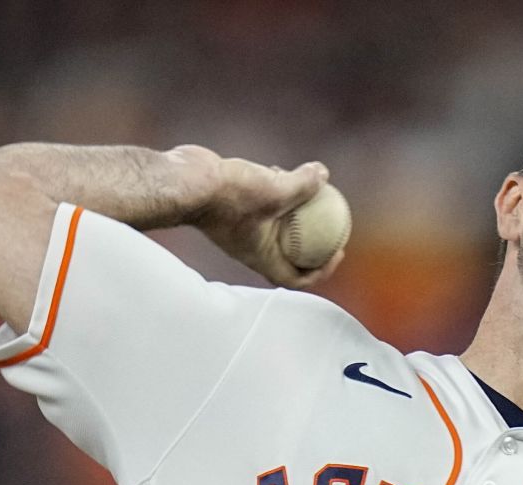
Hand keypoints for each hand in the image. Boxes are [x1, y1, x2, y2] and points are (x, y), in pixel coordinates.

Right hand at [165, 145, 344, 289]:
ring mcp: (241, 227)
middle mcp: (251, 246)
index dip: (321, 270)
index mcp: (262, 256)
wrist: (186, 181)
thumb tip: (324, 174)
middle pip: (289, 252)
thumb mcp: (275, 189)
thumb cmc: (228, 194)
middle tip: (332, 222)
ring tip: (310, 190)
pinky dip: (274, 192)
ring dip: (293, 211)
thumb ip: (303, 184)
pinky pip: (260, 204)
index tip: (336, 252)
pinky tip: (281, 169)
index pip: (296, 278)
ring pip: (275, 224)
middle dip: (312, 241)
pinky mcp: (233, 207)